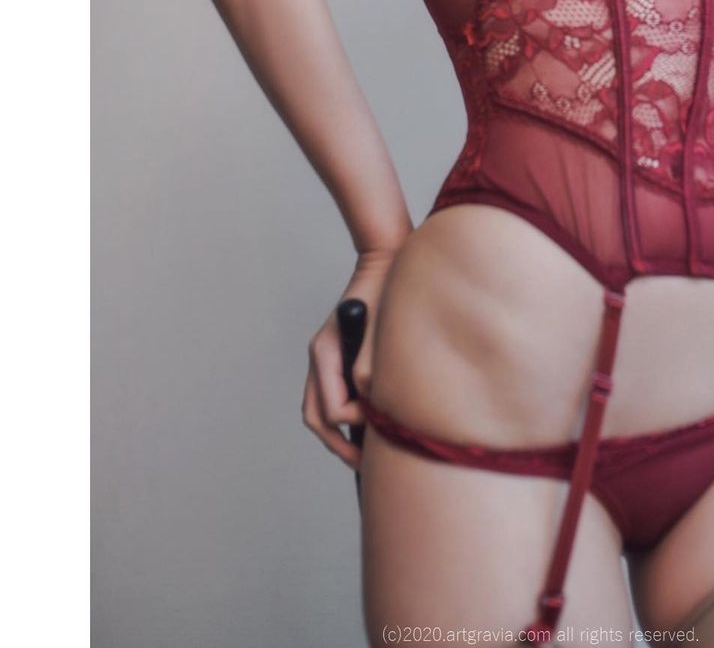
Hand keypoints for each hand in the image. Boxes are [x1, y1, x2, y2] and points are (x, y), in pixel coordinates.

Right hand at [301, 247, 400, 470]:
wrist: (384, 261)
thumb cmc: (385, 291)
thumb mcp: (380, 332)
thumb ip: (369, 369)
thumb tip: (368, 405)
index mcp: (325, 351)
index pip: (330, 408)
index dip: (353, 426)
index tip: (377, 428)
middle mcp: (320, 356)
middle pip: (315, 415)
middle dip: (338, 444)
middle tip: (364, 464)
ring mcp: (325, 356)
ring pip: (318, 407)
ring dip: (337, 433)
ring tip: (363, 453)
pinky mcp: (337, 356)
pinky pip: (329, 394)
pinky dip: (341, 416)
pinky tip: (365, 424)